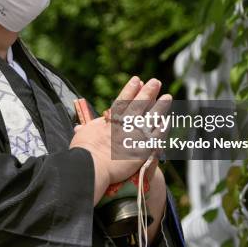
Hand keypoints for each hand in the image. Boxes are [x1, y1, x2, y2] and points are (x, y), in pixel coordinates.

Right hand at [69, 76, 171, 204]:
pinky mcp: (143, 149)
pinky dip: (162, 129)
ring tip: (168, 97)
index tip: (137, 80)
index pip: (122, 101)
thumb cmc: (84, 152)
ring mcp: (135, 135)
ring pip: (151, 117)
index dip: (130, 90)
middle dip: (148, 92)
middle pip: (139, 105)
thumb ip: (85, 130)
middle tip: (156, 82)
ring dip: (160, 107)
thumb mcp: (82, 136)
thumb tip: (79, 128)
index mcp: (110, 120)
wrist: (93, 167)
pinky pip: (156, 137)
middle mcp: (124, 124)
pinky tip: (168, 121)